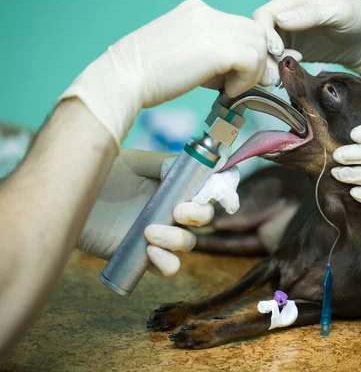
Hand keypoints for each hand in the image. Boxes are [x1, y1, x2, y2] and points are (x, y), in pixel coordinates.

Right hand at [59, 0, 271, 147]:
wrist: (123, 78)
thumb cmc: (146, 76)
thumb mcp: (182, 56)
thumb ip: (210, 57)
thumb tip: (237, 73)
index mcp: (196, 12)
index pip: (239, 26)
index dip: (244, 52)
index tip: (236, 76)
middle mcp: (206, 13)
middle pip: (254, 31)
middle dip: (256, 61)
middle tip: (242, 85)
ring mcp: (212, 27)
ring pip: (258, 43)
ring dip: (252, 71)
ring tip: (230, 88)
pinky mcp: (217, 47)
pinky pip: (252, 60)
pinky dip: (246, 80)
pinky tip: (227, 91)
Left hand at [80, 149, 213, 277]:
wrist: (68, 200)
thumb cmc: (101, 177)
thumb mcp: (134, 162)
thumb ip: (165, 164)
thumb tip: (193, 169)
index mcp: (175, 186)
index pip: (209, 190)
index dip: (223, 191)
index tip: (222, 192)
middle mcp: (172, 211)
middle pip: (205, 218)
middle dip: (199, 215)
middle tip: (177, 211)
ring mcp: (160, 234)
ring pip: (189, 244)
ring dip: (177, 239)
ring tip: (149, 232)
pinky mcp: (144, 257)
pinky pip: (169, 268)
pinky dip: (167, 263)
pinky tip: (150, 253)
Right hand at [253, 0, 360, 75]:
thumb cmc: (358, 18)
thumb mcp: (338, 12)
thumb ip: (310, 14)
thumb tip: (280, 19)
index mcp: (294, 0)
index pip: (264, 14)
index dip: (265, 34)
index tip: (277, 51)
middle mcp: (286, 15)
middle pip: (260, 33)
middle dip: (263, 53)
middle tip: (275, 71)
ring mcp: (288, 33)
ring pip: (265, 48)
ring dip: (268, 63)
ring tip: (282, 74)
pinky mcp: (291, 50)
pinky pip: (275, 59)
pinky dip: (277, 67)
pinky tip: (290, 71)